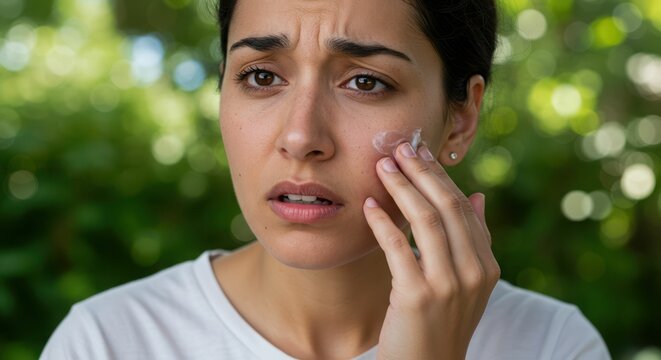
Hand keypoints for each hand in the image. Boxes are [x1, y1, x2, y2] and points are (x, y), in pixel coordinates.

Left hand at [363, 142, 499, 359]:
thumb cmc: (440, 323)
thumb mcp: (467, 284)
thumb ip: (473, 241)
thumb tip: (478, 197)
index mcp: (487, 266)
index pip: (464, 208)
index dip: (440, 176)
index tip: (420, 153)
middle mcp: (474, 273)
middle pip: (448, 207)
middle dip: (422, 173)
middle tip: (400, 148)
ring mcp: (448, 285)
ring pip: (427, 221)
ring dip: (402, 188)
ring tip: (382, 167)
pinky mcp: (418, 297)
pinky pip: (398, 248)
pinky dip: (383, 223)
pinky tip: (369, 205)